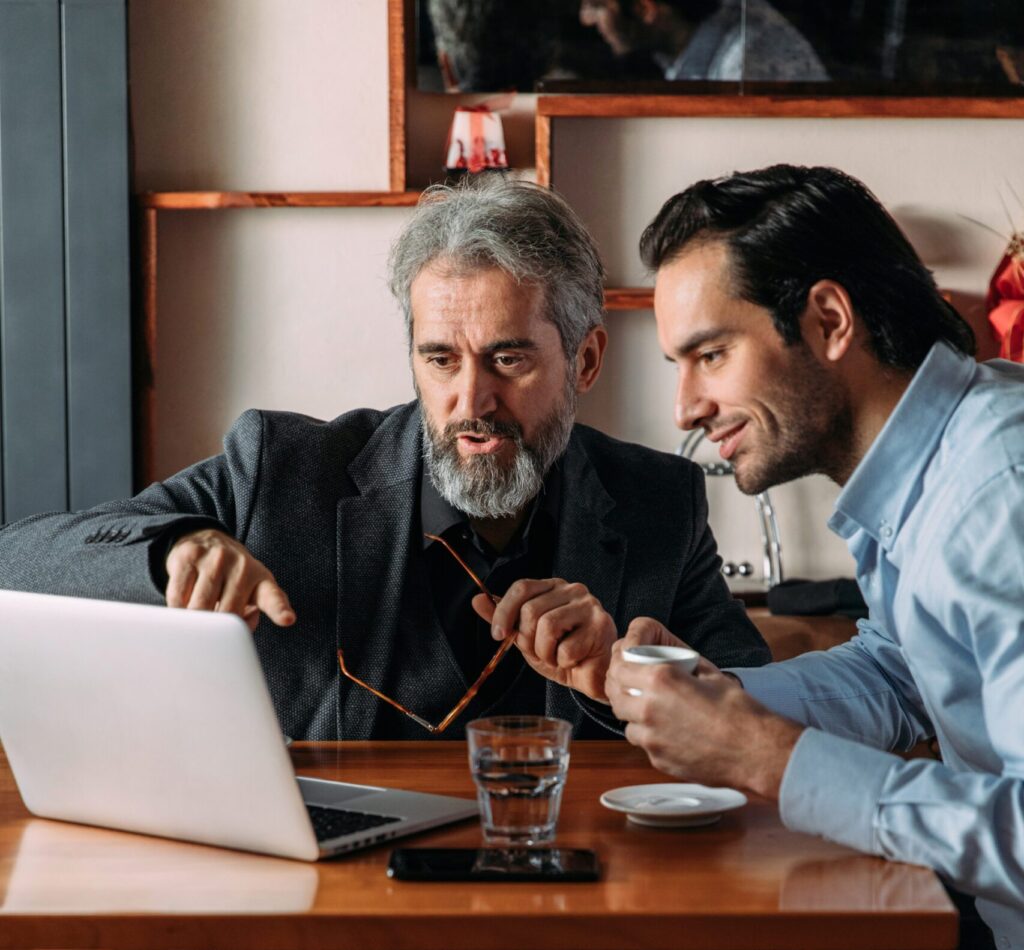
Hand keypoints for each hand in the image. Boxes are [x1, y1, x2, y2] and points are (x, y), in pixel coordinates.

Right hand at [165, 529, 295, 631]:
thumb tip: (236, 631)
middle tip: (212, 626)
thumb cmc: (232, 577)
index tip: (288, 619)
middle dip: (215, 630)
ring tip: (198, 611)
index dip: (280, 610)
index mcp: (261, 580)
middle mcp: (241, 566)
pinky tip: (184, 599)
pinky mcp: (188, 556)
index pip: (273, 598)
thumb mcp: (251, 592)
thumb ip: (250, 617)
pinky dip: (177, 608)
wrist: (207, 540)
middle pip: (226, 615)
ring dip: (194, 619)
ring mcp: (215, 558)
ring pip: (198, 608)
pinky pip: (177, 597)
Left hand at [472, 578, 615, 701]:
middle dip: (528, 640)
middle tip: (539, 652)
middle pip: (532, 610)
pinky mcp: (601, 625)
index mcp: (552, 587)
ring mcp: (589, 605)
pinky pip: (567, 648)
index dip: (504, 611)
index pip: (522, 587)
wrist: (592, 675)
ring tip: (556, 657)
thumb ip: (505, 618)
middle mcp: (572, 590)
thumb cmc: (562, 653)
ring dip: (545, 652)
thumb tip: (477, 599)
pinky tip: (574, 660)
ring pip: (548, 626)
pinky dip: (563, 662)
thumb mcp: (527, 637)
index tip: (497, 635)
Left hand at [606, 616, 801, 798]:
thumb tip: (665, 654)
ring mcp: (650, 737)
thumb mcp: (708, 672)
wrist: (756, 752)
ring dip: (631, 707)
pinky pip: (641, 740)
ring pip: (623, 717)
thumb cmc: (739, 712)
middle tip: (631, 675)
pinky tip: (665, 727)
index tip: (628, 649)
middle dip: (620, 679)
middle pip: (614, 688)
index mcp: (660, 680)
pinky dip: (647, 732)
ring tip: (650, 702)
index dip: (621, 652)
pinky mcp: (657, 759)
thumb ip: (678, 662)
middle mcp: (648, 707)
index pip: (620, 660)